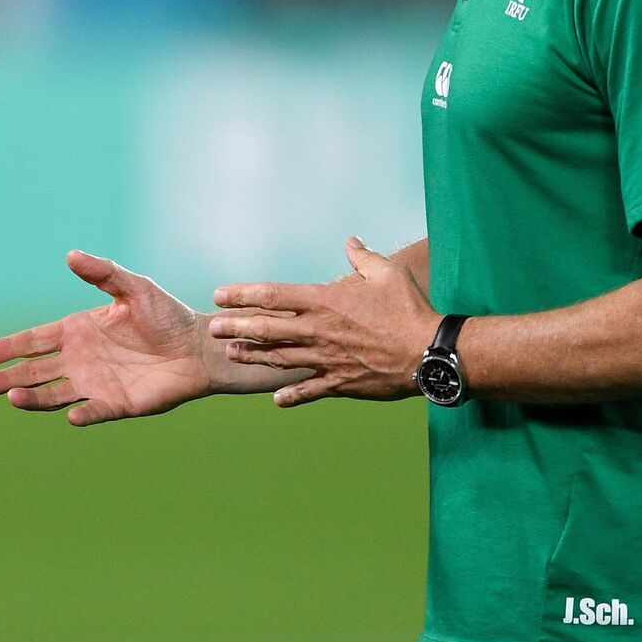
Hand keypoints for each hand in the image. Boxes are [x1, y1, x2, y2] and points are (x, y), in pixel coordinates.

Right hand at [0, 251, 214, 426]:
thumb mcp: (135, 287)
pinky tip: (71, 415)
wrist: (198, 345)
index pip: (36, 340)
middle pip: (35, 371)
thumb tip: (71, 254)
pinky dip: (83, 414)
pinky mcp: (118, 404)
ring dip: (33, 398)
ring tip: (11, 396)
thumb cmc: (166, 315)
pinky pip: (95, 411)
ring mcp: (97, 384)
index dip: (10, 347)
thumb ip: (103, 273)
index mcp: (80, 331)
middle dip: (7, 377)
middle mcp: (81, 360)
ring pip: (55, 395)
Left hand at [210, 237, 439, 407]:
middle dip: (236, 327)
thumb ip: (362, 257)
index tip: (220, 294)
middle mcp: (319, 330)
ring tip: (231, 353)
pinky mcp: (340, 382)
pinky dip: (291, 394)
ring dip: (253, 356)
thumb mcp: (387, 272)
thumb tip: (350, 241)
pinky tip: (275, 399)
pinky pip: (309, 390)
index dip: (242, 294)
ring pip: (280, 359)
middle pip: (267, 329)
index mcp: (325, 301)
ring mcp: (326, 359)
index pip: (273, 296)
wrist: (428, 351)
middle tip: (212, 328)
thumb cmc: (408, 308)